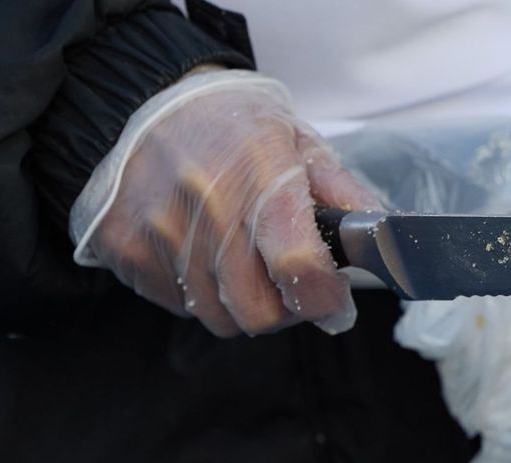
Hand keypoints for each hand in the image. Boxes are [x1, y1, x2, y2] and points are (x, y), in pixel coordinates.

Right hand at [71, 70, 381, 337]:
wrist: (155, 97)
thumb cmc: (238, 126)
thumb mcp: (305, 147)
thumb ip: (348, 199)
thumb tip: (385, 244)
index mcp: (262, 177)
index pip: (299, 268)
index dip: (324, 299)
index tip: (332, 297)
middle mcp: (206, 205)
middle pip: (259, 313)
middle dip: (285, 309)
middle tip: (287, 281)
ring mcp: (159, 229)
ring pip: (219, 317)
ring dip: (240, 302)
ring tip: (242, 260)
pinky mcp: (124, 246)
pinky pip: (177, 305)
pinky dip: (197, 293)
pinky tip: (202, 253)